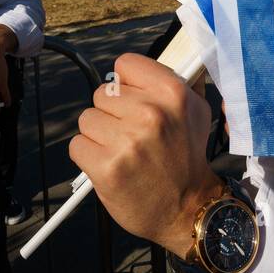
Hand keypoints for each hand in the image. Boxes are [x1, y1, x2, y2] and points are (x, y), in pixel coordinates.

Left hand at [69, 53, 221, 253]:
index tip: (132, 99)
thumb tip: (150, 66)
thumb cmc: (187, 159)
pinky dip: (89, 156)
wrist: (187, 208)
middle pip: (102, 93)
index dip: (127, 83)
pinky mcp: (106, 167)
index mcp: (172, 93)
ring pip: (87, 119)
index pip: (125, 64)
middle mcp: (149, 113)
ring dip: (100, 135)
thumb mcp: (196, 112)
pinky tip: (111, 165)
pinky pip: (77, 145)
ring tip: (123, 151)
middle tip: (133, 134)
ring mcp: (126, 142)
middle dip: (113, 112)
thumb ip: (176, 82)